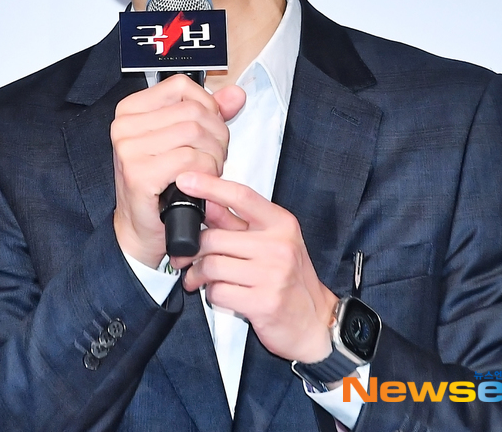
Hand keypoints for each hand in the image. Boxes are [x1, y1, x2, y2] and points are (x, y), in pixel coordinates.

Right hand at [111, 75, 244, 267]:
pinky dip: (206, 171)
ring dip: (214, 156)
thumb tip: (235, 94)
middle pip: (192, 111)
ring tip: (208, 171)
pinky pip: (191, 160)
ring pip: (195, 133)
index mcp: (131, 110)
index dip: (207, 104)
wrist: (142, 228)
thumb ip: (209, 114)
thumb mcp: (183, 140)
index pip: (181, 86)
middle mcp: (124, 126)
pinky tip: (200, 182)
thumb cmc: (161, 184)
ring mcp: (129, 149)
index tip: (209, 126)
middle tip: (215, 156)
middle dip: (216, 135)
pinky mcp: (139, 174)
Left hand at [173, 172, 338, 363]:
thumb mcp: (271, 242)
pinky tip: (221, 293)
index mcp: (281, 224)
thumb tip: (208, 202)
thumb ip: (238, 222)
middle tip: (186, 258)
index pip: (241, 196)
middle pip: (215, 237)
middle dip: (193, 250)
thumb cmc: (290, 278)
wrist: (314, 321)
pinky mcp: (264, 303)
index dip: (210, 186)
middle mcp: (279, 246)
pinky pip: (218, 292)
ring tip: (199, 279)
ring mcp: (273, 275)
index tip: (186, 179)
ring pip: (212, 266)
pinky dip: (212, 294)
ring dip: (198, 275)